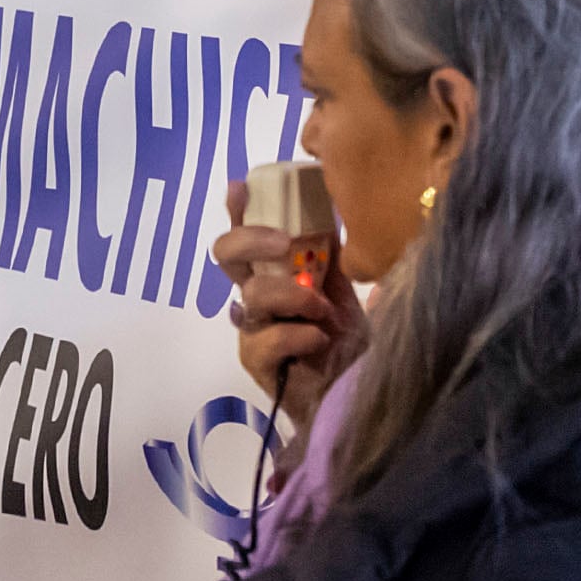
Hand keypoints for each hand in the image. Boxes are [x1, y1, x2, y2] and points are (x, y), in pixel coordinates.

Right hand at [213, 182, 365, 434]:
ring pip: (253, 293)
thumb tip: (329, 213)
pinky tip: (319, 340)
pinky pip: (267, 337)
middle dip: (252, 238)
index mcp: (275, 271)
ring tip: (324, 309)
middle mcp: (256, 294)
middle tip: (286, 243)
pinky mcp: (256, 361)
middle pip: (227, 254)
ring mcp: (252, 328)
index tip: (240, 188)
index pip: (248, 232)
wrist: (353, 392)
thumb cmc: (347, 340)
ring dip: (293, 294)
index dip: (239, 209)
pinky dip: (297, 334)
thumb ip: (329, 256)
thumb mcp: (342, 288)